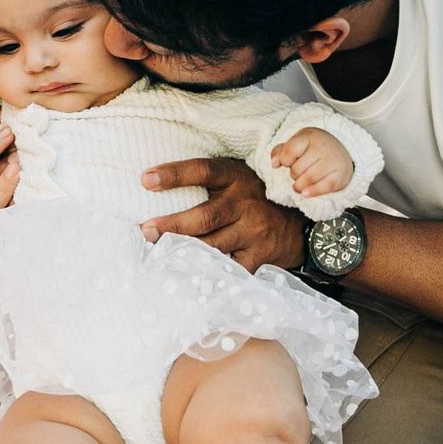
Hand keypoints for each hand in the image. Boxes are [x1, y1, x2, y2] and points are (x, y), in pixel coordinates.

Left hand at [139, 157, 306, 271]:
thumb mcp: (237, 178)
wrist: (297, 224)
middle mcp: (245, 204)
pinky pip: (227, 268)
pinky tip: (186, 274)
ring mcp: (253, 232)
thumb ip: (208, 180)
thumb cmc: (253, 197)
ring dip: (182, 250)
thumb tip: (155, 181)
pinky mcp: (257, 257)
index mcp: (236, 177)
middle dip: (172, 225)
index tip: (145, 179)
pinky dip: (206, 272)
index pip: (203, 170)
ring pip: (212, 245)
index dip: (174, 174)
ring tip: (157, 252)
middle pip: (205, 216)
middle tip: (145, 230)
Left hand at [269, 127, 351, 197]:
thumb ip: (280, 151)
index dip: (284, 160)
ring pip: (308, 179)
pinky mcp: (340, 176)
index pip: (290, 150)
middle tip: (299, 173)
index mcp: (310, 136)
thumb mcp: (297, 144)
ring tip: (300, 184)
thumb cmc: (314, 149)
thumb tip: (274, 164)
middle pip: (297, 169)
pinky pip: (322, 188)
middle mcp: (323, 147)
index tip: (287, 162)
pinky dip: (311, 192)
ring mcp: (333, 161)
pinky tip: (305, 193)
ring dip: (299, 186)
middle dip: (293, 174)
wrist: (343, 153)